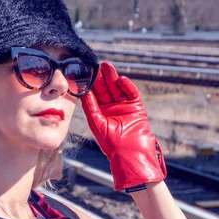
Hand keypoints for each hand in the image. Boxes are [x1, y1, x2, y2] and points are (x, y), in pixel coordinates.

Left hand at [81, 62, 165, 190]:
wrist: (129, 152)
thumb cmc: (110, 143)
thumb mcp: (96, 123)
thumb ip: (90, 107)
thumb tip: (82, 91)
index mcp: (101, 112)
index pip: (95, 94)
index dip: (91, 84)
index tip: (86, 72)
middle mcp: (112, 108)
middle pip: (106, 89)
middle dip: (102, 78)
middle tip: (97, 65)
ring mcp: (125, 106)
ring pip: (118, 88)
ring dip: (113, 78)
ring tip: (107, 67)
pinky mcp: (137, 107)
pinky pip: (131, 93)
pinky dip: (127, 86)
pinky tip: (121, 79)